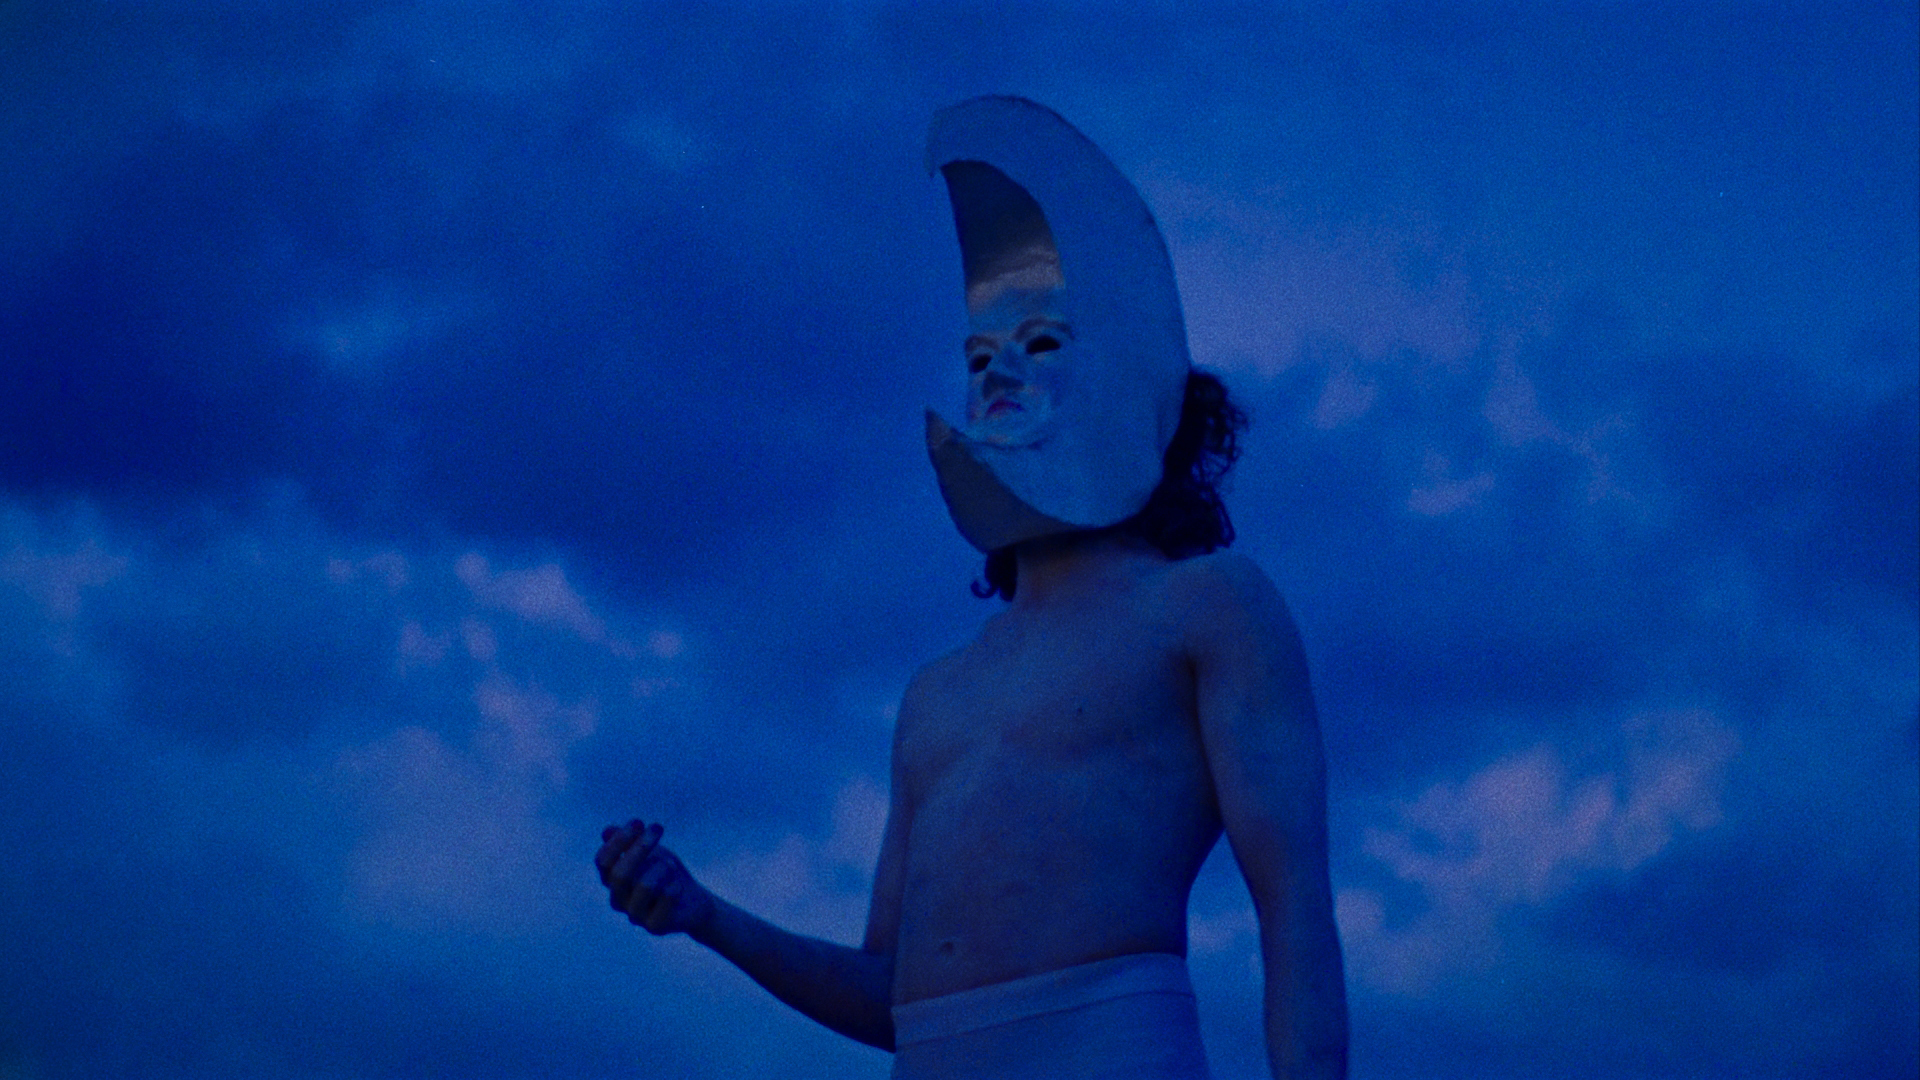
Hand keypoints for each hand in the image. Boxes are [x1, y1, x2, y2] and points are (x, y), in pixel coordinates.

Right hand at [595, 819, 716, 936]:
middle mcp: (618, 899)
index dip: (618, 840)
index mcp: (612, 881)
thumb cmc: (667, 873)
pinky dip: (674, 886)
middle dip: (640, 847)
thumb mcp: (651, 852)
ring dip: (662, 868)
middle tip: (658, 828)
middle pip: (619, 874)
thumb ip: (631, 843)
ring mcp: (635, 915)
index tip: (638, 822)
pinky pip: (666, 899)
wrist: (693, 902)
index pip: (603, 861)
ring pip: (645, 885)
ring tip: (671, 865)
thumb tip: (606, 831)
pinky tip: (678, 885)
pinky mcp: (654, 926)